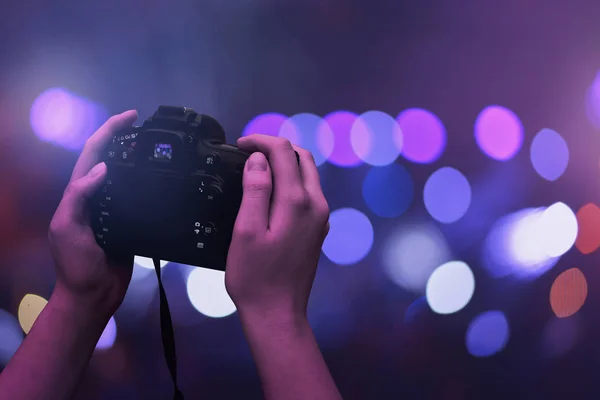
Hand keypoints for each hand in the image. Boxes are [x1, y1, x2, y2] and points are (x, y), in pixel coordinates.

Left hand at [48, 110, 137, 315]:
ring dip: (137, 158)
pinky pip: (139, 199)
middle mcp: (95, 198)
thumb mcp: (67, 227)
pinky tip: (161, 181)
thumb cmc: (75, 264)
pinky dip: (148, 185)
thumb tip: (102, 167)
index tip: (130, 117)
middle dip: (124, 138)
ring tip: (155, 146)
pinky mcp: (129, 223)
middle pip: (110, 159)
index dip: (109, 131)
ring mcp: (113, 211)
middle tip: (145, 127)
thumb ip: (78, 196)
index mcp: (77, 194)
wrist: (93, 295)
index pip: (92, 154)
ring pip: (126, 177)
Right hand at [225, 135, 329, 318]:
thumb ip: (255, 190)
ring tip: (255, 170)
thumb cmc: (256, 277)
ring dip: (284, 164)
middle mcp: (316, 205)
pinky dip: (291, 182)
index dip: (260, 141)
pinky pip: (308, 193)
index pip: (283, 152)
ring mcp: (320, 218)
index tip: (239, 145)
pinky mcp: (318, 229)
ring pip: (308, 174)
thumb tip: (259, 159)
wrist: (277, 313)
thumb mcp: (246, 230)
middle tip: (247, 154)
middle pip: (301, 158)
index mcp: (297, 202)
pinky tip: (270, 193)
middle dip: (275, 148)